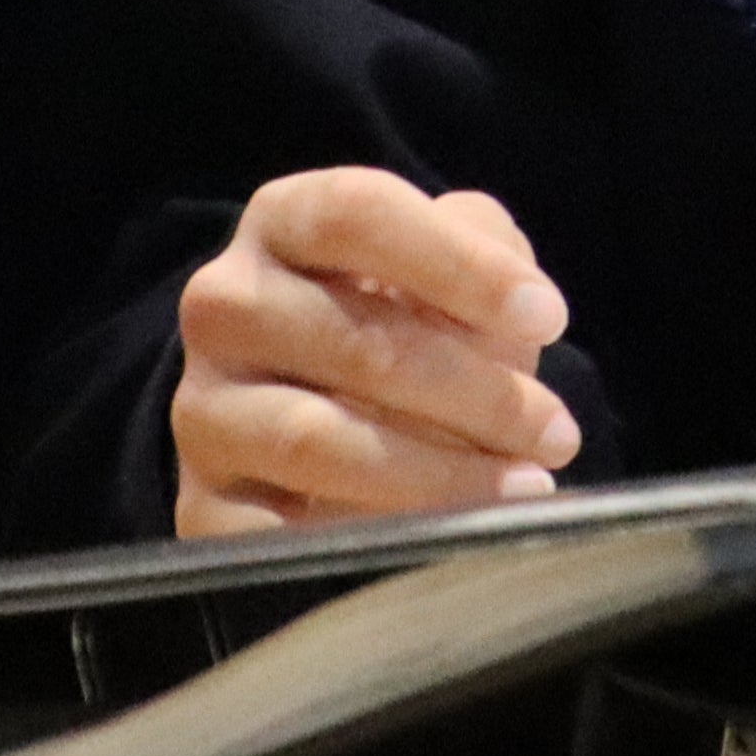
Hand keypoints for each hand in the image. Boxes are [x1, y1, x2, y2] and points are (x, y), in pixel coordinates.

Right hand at [172, 168, 579, 535]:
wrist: (308, 420)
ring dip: (438, 472)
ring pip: (318, 440)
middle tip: (556, 430)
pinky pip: (278, 534)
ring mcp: (202, 409)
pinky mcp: (199, 506)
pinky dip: (368, 539)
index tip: (549, 317)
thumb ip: (482, 247)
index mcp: (282, 221)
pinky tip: (441, 541)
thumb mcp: (446, 262)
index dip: (461, 265)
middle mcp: (224, 305)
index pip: (360, 214)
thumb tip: (514, 298)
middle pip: (357, 340)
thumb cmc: (400, 320)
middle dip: (477, 392)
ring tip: (523, 484)